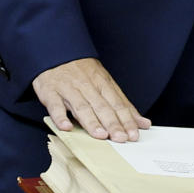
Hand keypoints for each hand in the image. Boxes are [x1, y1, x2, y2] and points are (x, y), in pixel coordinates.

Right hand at [32, 57, 150, 140]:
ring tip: (100, 135)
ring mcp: (69, 89)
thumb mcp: (105, 83)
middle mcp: (87, 87)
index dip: (127, 119)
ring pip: (82, 107)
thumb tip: (142, 122)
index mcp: (103, 84)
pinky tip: (66, 127)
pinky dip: (60, 116)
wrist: (56, 54)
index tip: (134, 134)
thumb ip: (123, 104)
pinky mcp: (51, 93)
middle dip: (113, 123)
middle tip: (121, 138)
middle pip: (102, 106)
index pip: (117, 104)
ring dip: (92, 122)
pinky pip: (55, 105)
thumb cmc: (83, 72)